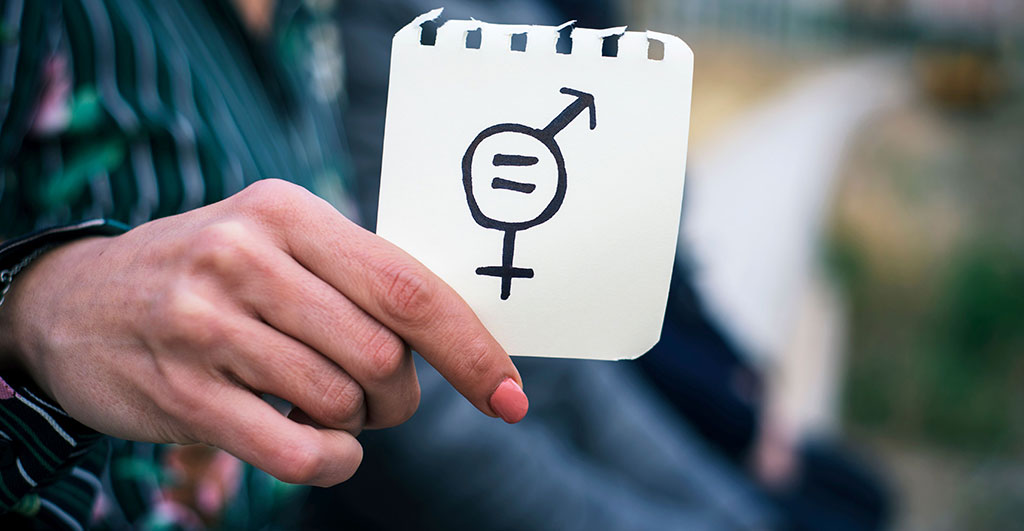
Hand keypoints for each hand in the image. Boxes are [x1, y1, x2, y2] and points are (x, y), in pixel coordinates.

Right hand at [0, 179, 527, 485]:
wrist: (74, 302)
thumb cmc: (212, 275)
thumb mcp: (278, 243)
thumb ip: (359, 276)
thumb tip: (464, 333)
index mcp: (288, 212)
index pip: (408, 288)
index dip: (471, 348)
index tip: (510, 395)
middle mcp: (245, 258)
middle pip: (382, 354)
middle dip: (402, 393)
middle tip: (382, 396)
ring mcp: (205, 324)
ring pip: (341, 401)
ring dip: (358, 423)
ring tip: (328, 406)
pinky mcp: (181, 391)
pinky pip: (297, 448)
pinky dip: (331, 460)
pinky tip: (324, 448)